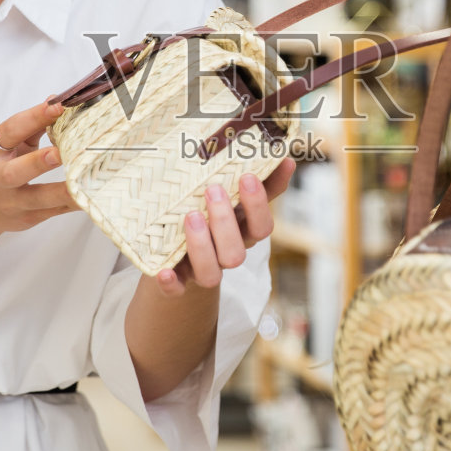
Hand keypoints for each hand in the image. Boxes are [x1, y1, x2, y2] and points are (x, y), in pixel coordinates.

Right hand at [0, 99, 76, 244]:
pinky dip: (73, 203)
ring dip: (62, 190)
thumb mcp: (7, 144)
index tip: (58, 105)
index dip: (34, 117)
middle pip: (16, 171)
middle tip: (61, 153)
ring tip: (86, 180)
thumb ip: (31, 125)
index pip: (11, 131)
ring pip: (38, 198)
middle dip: (38, 162)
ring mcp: (12, 201)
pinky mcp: (28, 218)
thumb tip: (57, 101)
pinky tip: (92, 195)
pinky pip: (54, 211)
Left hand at [153, 159, 295, 296]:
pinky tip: (164, 272)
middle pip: (236, 254)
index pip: (262, 228)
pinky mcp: (178, 283)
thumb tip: (286, 158)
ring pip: (211, 274)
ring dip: (202, 247)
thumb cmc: (212, 216)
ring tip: (191, 216)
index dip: (257, 206)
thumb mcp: (236, 199)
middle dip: (225, 223)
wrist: (176, 251)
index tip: (247, 177)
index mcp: (243, 235)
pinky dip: (172, 284)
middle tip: (213, 190)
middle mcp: (226, 256)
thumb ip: (263, 183)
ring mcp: (202, 271)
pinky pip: (177, 291)